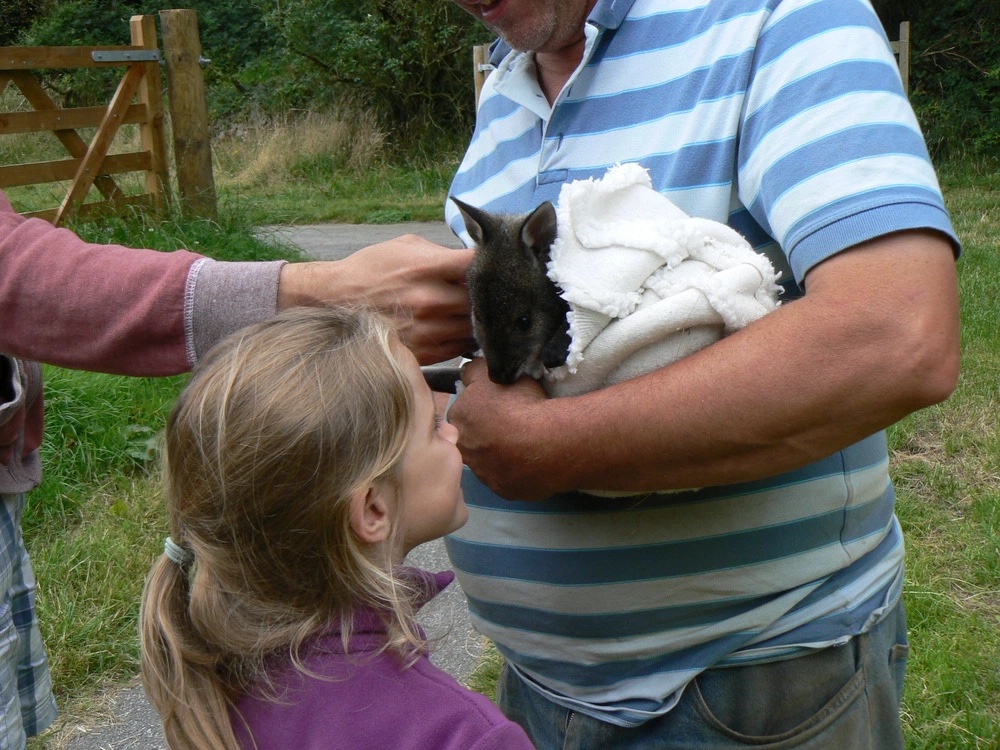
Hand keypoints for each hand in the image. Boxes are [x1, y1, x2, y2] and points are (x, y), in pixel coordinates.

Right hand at [277, 235, 476, 363]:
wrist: (336, 301)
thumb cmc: (372, 269)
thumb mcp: (406, 247)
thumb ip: (442, 252)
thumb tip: (473, 258)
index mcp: (427, 268)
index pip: (477, 263)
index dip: (491, 262)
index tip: (494, 263)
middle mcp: (431, 299)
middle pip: (483, 299)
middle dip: (489, 294)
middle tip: (492, 292)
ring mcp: (428, 328)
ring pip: (476, 327)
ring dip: (480, 320)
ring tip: (476, 312)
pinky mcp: (424, 350)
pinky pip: (461, 347)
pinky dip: (465, 338)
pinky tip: (459, 328)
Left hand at [448, 358, 556, 500]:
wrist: (548, 442)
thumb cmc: (521, 404)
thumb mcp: (495, 373)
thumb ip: (474, 371)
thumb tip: (466, 372)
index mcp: (458, 419)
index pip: (462, 413)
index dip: (478, 409)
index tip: (495, 408)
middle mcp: (464, 450)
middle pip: (471, 440)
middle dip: (485, 434)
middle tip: (510, 425)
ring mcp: (483, 474)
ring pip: (487, 462)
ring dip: (499, 454)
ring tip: (524, 444)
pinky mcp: (503, 490)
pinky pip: (506, 479)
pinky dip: (515, 471)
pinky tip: (530, 461)